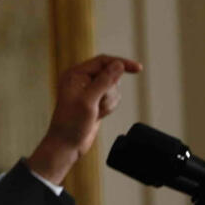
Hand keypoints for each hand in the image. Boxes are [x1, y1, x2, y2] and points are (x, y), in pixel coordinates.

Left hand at [27, 54, 141, 183]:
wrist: (67, 144)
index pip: (103, 61)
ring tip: (96, 112)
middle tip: (98, 105)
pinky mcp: (95, 100)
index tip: (138, 69)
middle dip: (110, 91)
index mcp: (75, 74)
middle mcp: (81, 79)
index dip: (121, 63)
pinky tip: (98, 115)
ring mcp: (89, 90)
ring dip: (109, 101)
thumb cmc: (71, 123)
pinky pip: (112, 98)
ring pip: (113, 87)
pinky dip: (109, 107)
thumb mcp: (88, 100)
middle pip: (111, 74)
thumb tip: (118, 64)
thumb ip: (104, 81)